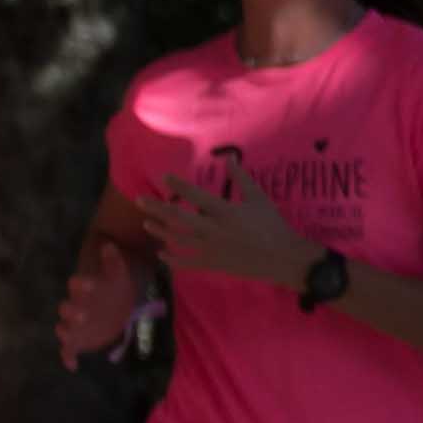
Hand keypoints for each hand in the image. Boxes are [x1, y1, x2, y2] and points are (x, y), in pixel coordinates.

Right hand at [54, 242, 147, 363]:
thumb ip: (113, 260)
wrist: (114, 301)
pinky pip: (69, 348)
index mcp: (85, 288)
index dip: (81, 284)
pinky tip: (72, 366)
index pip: (78, 284)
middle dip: (72, 313)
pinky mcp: (80, 339)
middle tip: (82, 316)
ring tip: (69, 339)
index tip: (85, 284)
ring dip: (66, 333)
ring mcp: (76, 324)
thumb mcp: (118, 272)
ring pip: (65, 328)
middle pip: (68, 309)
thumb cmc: (115, 285)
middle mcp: (77, 306)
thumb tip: (109, 245)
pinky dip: (67, 357)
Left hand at [142, 157, 320, 291]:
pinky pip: (187, 263)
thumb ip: (241, 178)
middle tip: (139, 200)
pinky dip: (172, 260)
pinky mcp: (213, 264)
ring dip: (160, 231)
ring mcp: (211, 249)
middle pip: (178, 218)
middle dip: (157, 208)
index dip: (179, 185)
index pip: (196, 196)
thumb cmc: (272, 225)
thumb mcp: (258, 198)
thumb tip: (229, 157)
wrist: (283, 258)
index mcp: (224, 211)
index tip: (164, 177)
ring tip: (146, 224)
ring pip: (178, 239)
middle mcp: (212, 229)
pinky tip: (161, 254)